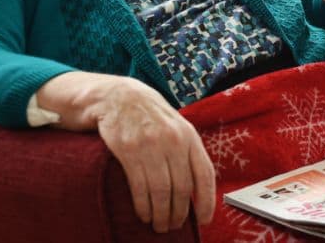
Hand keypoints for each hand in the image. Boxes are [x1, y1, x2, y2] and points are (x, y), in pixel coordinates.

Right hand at [39, 72, 214, 232]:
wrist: (118, 96)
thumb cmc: (149, 115)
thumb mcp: (175, 125)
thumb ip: (186, 150)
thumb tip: (197, 188)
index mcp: (189, 135)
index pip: (204, 173)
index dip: (206, 200)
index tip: (203, 219)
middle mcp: (173, 140)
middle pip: (182, 188)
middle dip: (178, 213)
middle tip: (173, 226)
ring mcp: (151, 145)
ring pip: (162, 191)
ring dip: (161, 214)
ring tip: (159, 225)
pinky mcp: (128, 150)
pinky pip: (139, 187)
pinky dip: (143, 206)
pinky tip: (143, 214)